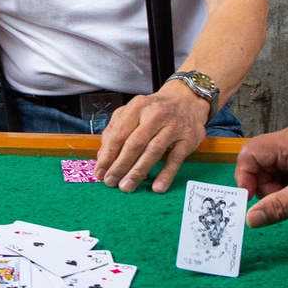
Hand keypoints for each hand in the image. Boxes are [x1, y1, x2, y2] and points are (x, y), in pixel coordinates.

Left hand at [97, 84, 211, 192]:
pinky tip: (157, 187)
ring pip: (153, 151)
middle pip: (134, 143)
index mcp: (137, 107)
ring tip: (127, 186)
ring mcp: (172, 127)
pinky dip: (166, 174)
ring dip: (138, 171)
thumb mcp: (133, 113)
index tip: (99, 173)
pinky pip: (175, 159)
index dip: (107, 155)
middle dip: (120, 165)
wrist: (188, 100)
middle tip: (111, 182)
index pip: (119, 134)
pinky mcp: (187, 139)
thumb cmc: (155, 111)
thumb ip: (116, 131)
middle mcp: (155, 115)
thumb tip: (103, 157)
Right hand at [236, 125, 287, 226]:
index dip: (245, 177)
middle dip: (263, 184)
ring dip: (274, 186)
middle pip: (257, 161)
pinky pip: (282, 168)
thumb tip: (250, 219)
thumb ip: (278, 207)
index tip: (254, 199)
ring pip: (269, 167)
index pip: (249, 153)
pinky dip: (285, 184)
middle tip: (282, 200)